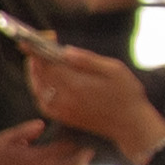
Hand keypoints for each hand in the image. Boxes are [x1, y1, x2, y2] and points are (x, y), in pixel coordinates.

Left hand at [26, 48, 164, 161]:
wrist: (131, 125)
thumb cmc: (127, 94)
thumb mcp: (114, 70)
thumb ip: (88, 60)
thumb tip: (65, 50)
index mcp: (76, 84)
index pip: (47, 64)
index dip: (38, 50)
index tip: (33, 40)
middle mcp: (64, 99)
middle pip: (39, 76)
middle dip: (35, 59)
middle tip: (39, 46)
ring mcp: (62, 111)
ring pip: (37, 89)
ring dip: (34, 73)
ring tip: (39, 60)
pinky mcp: (64, 118)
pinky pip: (43, 103)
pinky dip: (39, 89)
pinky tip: (44, 81)